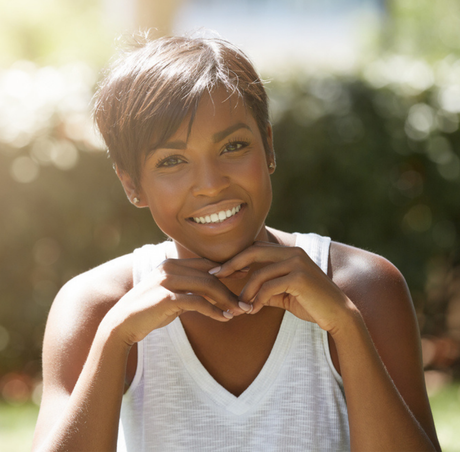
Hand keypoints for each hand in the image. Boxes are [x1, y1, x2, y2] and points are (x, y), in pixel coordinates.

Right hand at [103, 258, 244, 345]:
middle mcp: (170, 268)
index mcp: (172, 264)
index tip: (245, 277)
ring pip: (208, 286)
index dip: (228, 270)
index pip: (207, 263)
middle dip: (232, 288)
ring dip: (227, 300)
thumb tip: (215, 293)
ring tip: (240, 311)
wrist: (123, 324)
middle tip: (247, 301)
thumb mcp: (173, 296)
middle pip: (210, 274)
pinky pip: (197, 302)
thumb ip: (191, 290)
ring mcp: (167, 281)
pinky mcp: (166, 297)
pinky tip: (223, 318)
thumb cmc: (150, 311)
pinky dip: (214, 310)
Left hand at [210, 241, 356, 333]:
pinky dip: (258, 299)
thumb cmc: (310, 303)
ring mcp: (297, 263)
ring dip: (245, 292)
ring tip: (240, 306)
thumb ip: (265, 288)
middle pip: (252, 252)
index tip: (218, 269)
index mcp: (289, 252)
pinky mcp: (299, 277)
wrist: (337, 315)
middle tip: (215, 276)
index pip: (255, 248)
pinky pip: (269, 286)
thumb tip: (243, 292)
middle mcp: (293, 252)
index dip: (235, 257)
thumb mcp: (283, 293)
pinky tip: (254, 310)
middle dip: (231, 264)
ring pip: (259, 273)